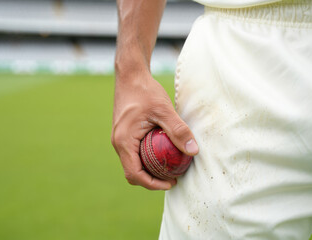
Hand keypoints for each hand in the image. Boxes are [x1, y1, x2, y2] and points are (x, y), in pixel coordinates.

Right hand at [111, 71, 198, 189]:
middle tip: (172, 177)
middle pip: (132, 172)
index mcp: (123, 141)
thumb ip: (178, 130)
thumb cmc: (144, 91)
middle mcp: (118, 143)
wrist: (130, 76)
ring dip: (149, 170)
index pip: (134, 174)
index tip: (171, 183)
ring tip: (168, 167)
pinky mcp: (124, 134)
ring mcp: (119, 138)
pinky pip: (133, 154)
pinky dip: (146, 159)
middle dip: (152, 180)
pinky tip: (161, 152)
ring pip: (132, 164)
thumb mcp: (163, 110)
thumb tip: (193, 150)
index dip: (153, 184)